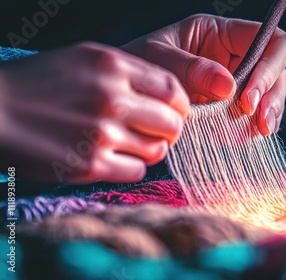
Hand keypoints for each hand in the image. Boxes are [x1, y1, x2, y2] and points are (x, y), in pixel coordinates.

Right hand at [0, 42, 188, 182]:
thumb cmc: (38, 83)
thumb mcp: (84, 59)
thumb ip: (127, 72)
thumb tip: (167, 95)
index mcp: (112, 65)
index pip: (173, 89)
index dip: (181, 104)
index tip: (176, 112)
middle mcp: (112, 98)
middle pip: (172, 123)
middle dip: (171, 130)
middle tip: (158, 132)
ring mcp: (102, 133)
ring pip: (158, 150)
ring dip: (152, 149)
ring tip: (132, 144)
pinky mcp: (90, 164)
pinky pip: (137, 171)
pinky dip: (132, 166)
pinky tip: (115, 158)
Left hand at [121, 13, 285, 135]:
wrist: (121, 91)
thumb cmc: (135, 63)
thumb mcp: (157, 58)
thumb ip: (191, 69)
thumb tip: (229, 87)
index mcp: (223, 34)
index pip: (271, 41)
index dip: (270, 67)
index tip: (249, 97)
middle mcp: (235, 57)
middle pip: (278, 71)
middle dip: (271, 96)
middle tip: (257, 121)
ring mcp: (235, 83)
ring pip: (270, 96)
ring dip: (268, 115)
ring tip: (256, 131)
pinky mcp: (229, 107)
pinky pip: (253, 117)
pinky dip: (252, 129)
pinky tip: (242, 137)